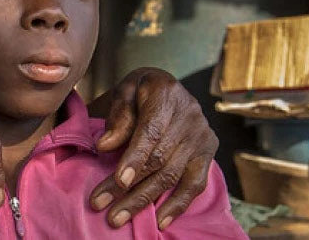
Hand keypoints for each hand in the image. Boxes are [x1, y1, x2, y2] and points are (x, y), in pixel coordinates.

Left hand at [90, 67, 217, 229]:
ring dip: (144, 200)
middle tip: (101, 205)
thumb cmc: (139, 91)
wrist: (167, 87)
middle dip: (128, 187)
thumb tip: (105, 146)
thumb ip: (118, 117)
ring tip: (117, 217)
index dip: (135, 158)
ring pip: (172, 176)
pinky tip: (160, 222)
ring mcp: (202, 137)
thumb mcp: (124, 91)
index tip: (119, 181)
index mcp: (166, 95)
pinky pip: (195, 184)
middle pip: (159, 159)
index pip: (151, 132)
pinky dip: (177, 205)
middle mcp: (190, 117)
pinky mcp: (208, 154)